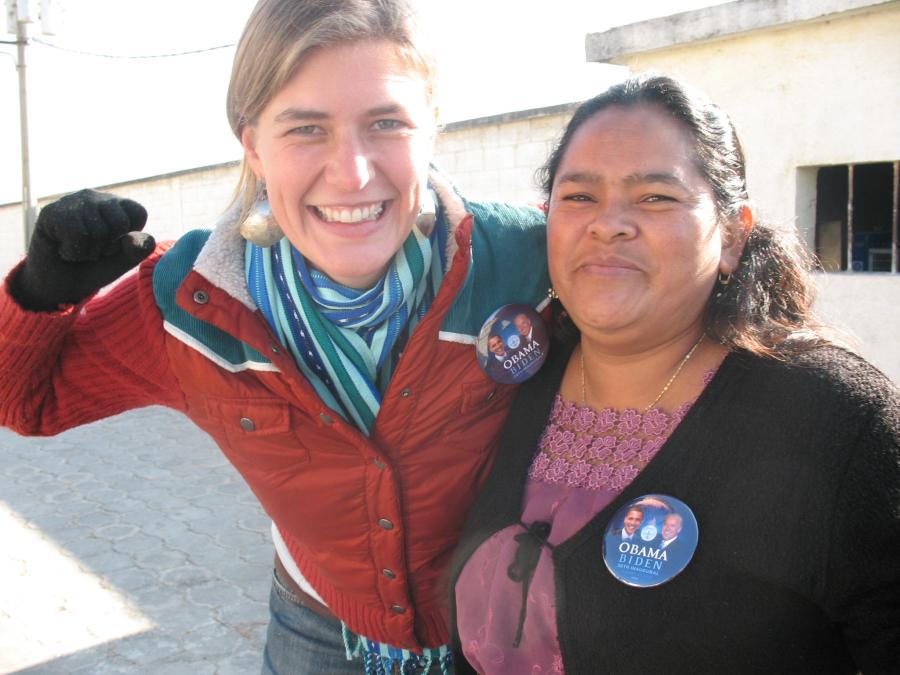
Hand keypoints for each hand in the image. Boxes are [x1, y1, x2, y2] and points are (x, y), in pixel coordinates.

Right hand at [9, 189, 154, 310]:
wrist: (59, 284)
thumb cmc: (95, 267)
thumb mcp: (124, 260)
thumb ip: (139, 249)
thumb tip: (133, 239)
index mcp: (116, 205)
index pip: (138, 213)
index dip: (129, 238)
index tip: (114, 246)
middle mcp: (95, 198)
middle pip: (119, 222)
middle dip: (109, 247)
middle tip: (94, 251)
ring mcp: (72, 201)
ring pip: (97, 231)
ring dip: (89, 252)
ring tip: (78, 250)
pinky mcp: (52, 212)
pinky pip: (76, 234)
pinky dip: (73, 252)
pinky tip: (64, 249)